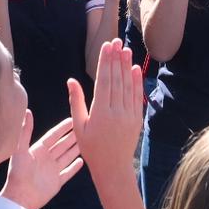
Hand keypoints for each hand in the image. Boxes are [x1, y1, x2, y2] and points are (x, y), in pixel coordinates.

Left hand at [0, 113, 82, 208]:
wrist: (19, 198)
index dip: (62, 128)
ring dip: (75, 149)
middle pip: (62, 145)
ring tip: (86, 141)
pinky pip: (68, 173)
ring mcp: (52, 171)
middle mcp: (46, 159)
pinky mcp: (57, 183)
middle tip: (84, 127)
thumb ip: (25, 131)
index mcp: (38, 150)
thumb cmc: (17, 174)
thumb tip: (27, 111)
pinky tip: (82, 161)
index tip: (72, 119)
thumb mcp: (20, 150)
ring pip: (67, 157)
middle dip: (72, 136)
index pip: (53, 136)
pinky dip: (75, 167)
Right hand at [72, 40, 144, 173]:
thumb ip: (76, 101)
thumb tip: (71, 80)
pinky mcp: (137, 118)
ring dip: (126, 66)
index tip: (106, 46)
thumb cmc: (91, 148)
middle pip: (116, 80)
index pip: (103, 81)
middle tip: (116, 41)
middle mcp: (116, 112)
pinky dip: (136, 82)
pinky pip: (137, 97)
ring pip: (127, 86)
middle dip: (116, 59)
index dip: (105, 62)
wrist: (113, 167)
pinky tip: (135, 69)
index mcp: (99, 113)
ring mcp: (129, 115)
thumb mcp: (79, 126)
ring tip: (125, 49)